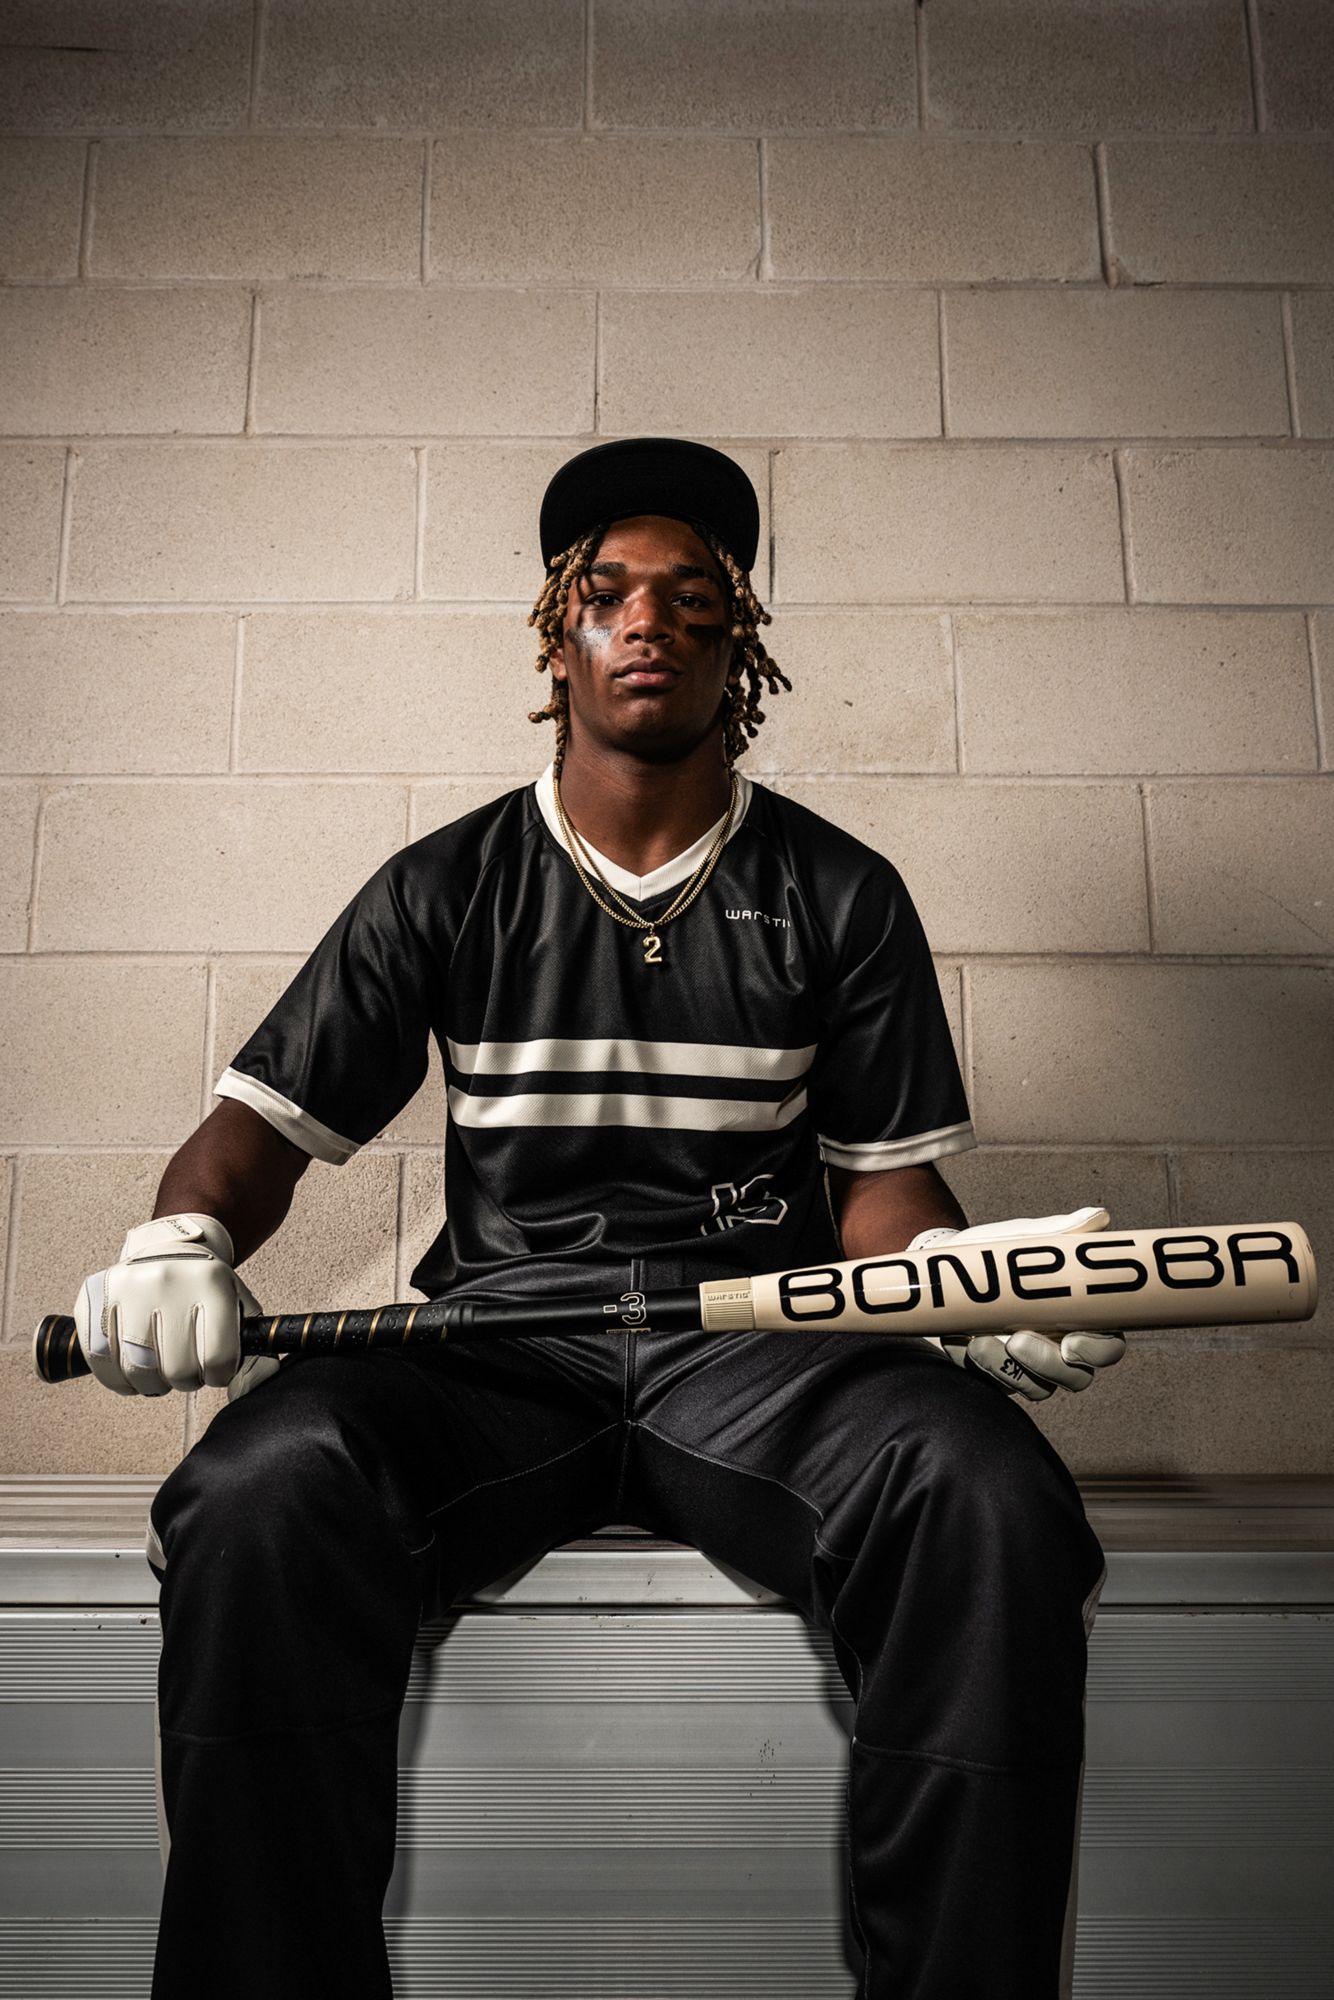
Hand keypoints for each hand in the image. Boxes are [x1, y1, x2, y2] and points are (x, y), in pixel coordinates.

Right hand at [74, 1213, 262, 1397]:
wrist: (169, 1249)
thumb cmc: (205, 1290)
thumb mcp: (239, 1311)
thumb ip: (255, 1354)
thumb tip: (258, 1386)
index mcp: (211, 1282)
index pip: (217, 1359)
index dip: (218, 1375)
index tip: (214, 1368)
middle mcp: (167, 1281)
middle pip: (177, 1370)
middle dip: (185, 1380)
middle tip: (185, 1368)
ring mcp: (127, 1288)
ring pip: (137, 1370)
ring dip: (151, 1383)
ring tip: (159, 1369)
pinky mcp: (94, 1296)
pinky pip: (100, 1359)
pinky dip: (117, 1378)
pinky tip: (130, 1370)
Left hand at [908, 1206, 1126, 1401]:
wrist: (948, 1268)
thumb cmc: (997, 1255)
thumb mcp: (1024, 1240)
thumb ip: (1059, 1232)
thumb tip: (1098, 1218)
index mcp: (1078, 1317)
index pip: (1107, 1346)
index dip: (1098, 1352)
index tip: (1071, 1341)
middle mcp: (1060, 1348)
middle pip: (1076, 1378)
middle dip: (1048, 1365)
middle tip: (1017, 1341)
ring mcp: (1029, 1366)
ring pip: (1036, 1388)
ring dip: (1009, 1369)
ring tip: (980, 1341)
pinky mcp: (996, 1375)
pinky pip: (996, 1385)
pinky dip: (980, 1367)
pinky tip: (962, 1344)